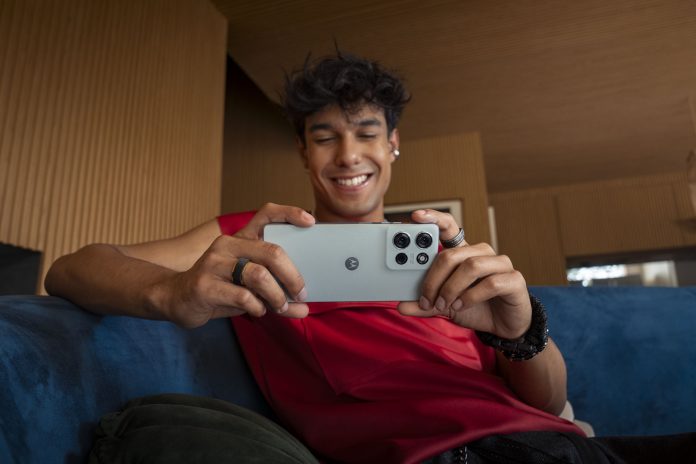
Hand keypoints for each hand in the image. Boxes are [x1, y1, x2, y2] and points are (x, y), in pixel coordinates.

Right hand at [160, 203, 314, 327]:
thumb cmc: (219, 289)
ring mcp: (213, 263)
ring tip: (280, 306)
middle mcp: (226, 245)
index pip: (266, 214)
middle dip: (293, 276)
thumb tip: (304, 308)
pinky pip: (243, 296)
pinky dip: (257, 307)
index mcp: (239, 239)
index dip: (290, 213)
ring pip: (259, 275)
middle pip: (272, 252)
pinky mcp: (205, 285)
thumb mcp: (249, 287)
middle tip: (301, 293)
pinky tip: (257, 310)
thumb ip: (276, 292)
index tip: (310, 221)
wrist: (175, 298)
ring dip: (276, 295)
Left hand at [397, 209, 530, 338]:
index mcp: (464, 253)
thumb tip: (402, 306)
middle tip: (426, 299)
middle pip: (452, 254)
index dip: (433, 218)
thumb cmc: (475, 308)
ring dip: (451, 288)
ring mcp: (500, 264)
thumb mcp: (445, 307)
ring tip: (443, 305)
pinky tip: (462, 306)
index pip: (449, 227)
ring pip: (471, 266)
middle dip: (434, 278)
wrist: (504, 325)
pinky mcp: (514, 279)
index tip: (415, 216)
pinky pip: (490, 283)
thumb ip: (425, 304)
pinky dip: (471, 296)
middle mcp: (482, 253)